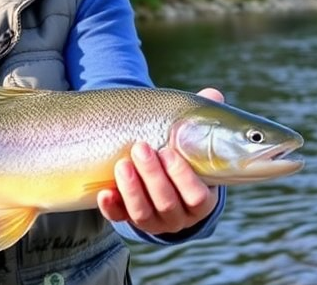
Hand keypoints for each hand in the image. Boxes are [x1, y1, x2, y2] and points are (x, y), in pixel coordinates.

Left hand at [97, 88, 223, 235]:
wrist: (161, 179)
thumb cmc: (182, 154)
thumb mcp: (194, 141)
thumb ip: (202, 120)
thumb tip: (213, 95)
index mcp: (201, 201)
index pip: (196, 197)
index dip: (182, 177)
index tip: (168, 151)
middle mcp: (179, 217)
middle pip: (167, 204)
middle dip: (153, 176)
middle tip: (140, 147)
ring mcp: (154, 222)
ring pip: (143, 214)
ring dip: (132, 189)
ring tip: (122, 163)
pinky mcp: (129, 220)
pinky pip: (119, 218)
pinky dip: (111, 207)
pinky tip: (104, 192)